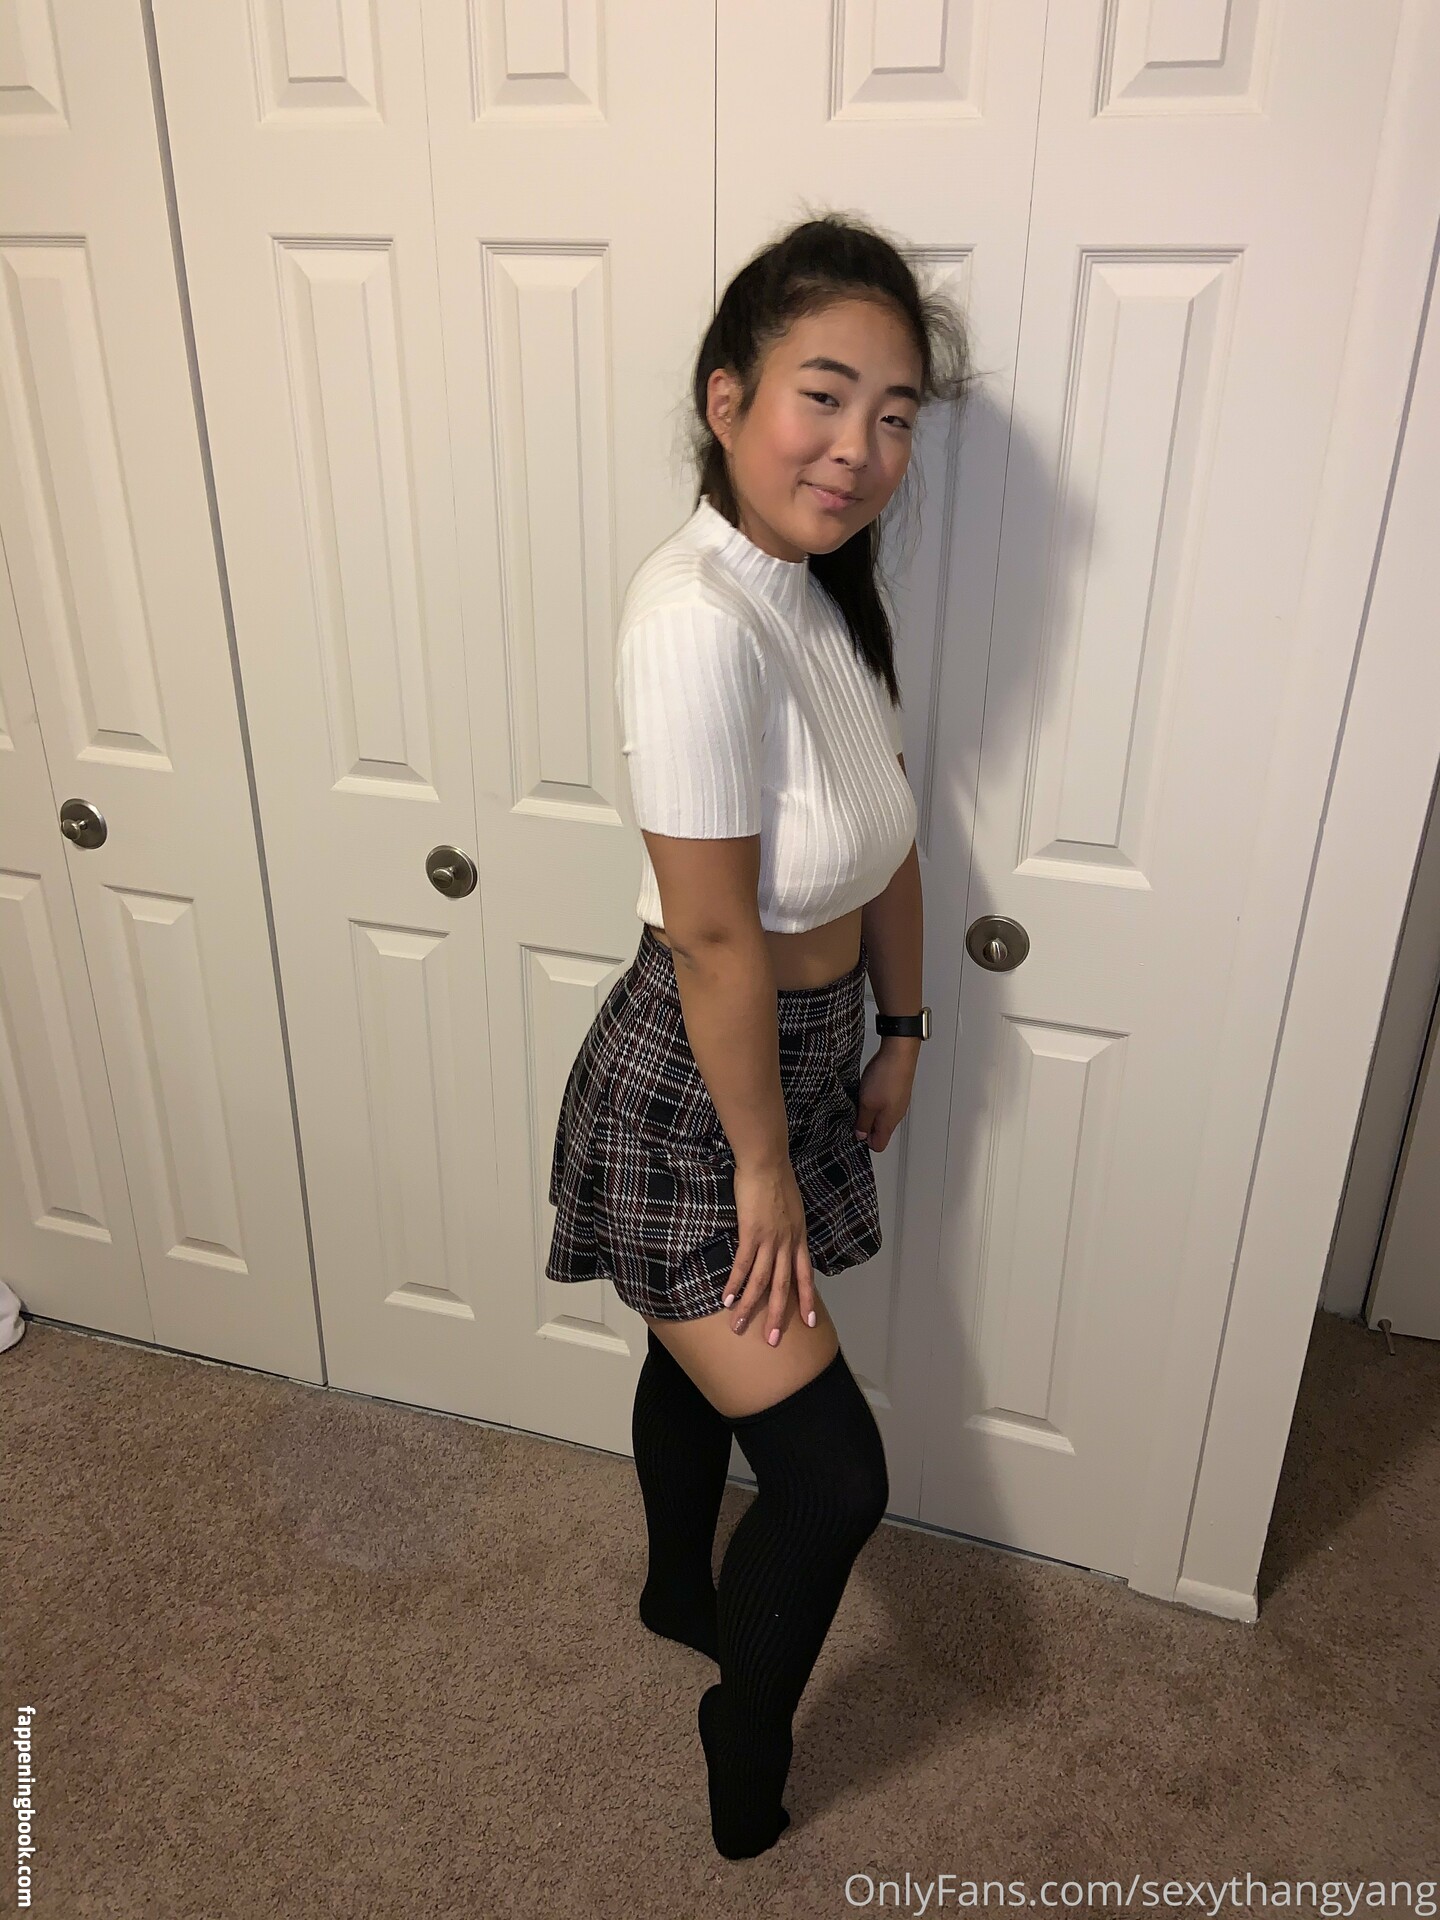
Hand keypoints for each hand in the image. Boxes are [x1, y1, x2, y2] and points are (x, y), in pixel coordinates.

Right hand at [722, 1158, 815, 1343]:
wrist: (767, 1162)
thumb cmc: (777, 1178)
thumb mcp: (792, 1206)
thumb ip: (788, 1225)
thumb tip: (782, 1236)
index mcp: (798, 1237)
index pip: (806, 1275)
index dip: (808, 1299)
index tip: (810, 1322)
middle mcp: (788, 1243)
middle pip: (785, 1286)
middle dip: (779, 1316)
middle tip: (772, 1340)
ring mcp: (770, 1240)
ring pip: (763, 1282)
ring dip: (750, 1307)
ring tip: (739, 1326)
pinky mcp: (751, 1233)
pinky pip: (743, 1265)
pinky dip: (735, 1284)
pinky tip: (726, 1299)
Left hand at [853, 1040, 918, 1152]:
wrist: (899, 1052)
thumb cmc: (886, 1077)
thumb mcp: (867, 1103)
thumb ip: (863, 1122)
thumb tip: (860, 1136)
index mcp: (889, 1123)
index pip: (879, 1145)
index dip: (864, 1141)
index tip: (853, 1130)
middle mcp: (896, 1115)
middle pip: (880, 1130)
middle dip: (865, 1125)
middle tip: (854, 1112)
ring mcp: (898, 1102)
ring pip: (881, 1115)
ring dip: (869, 1110)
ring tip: (860, 1098)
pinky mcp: (897, 1090)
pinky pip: (884, 1102)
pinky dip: (874, 1098)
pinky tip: (868, 1088)